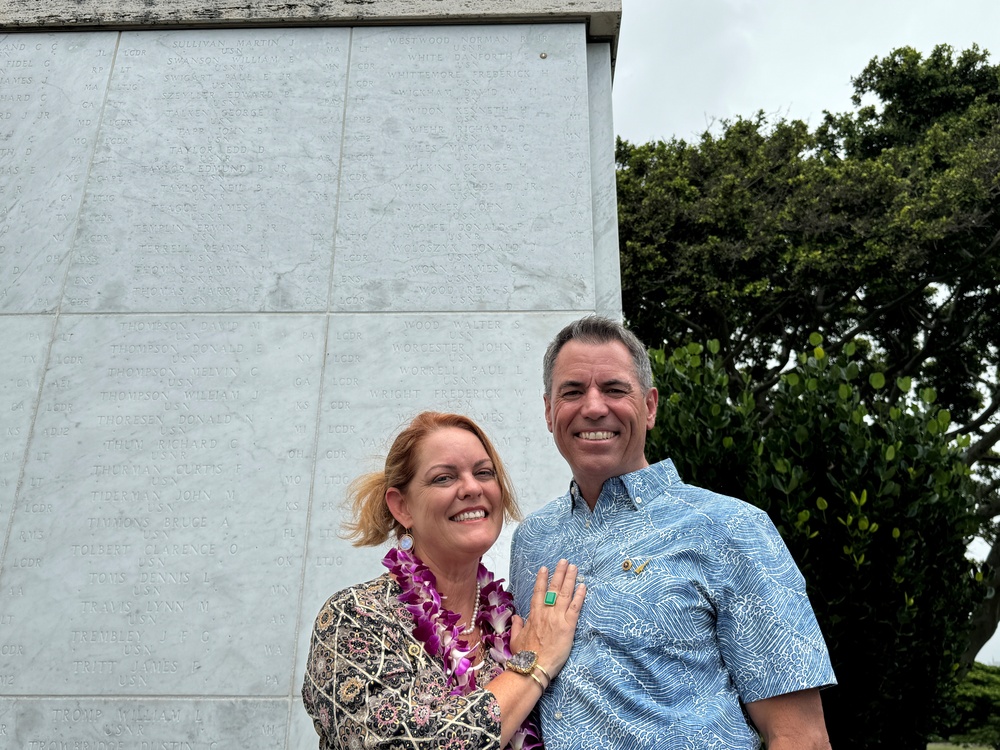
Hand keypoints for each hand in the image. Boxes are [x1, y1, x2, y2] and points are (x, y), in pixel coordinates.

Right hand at [510, 559, 585, 679]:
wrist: (533, 667)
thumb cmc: (524, 656)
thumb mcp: (515, 639)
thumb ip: (517, 625)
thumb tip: (517, 616)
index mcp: (534, 615)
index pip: (538, 593)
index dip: (542, 580)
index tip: (545, 568)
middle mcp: (546, 613)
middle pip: (554, 589)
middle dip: (559, 573)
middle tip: (564, 561)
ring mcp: (558, 618)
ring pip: (565, 594)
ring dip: (570, 579)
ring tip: (574, 567)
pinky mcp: (568, 626)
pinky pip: (575, 608)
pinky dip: (579, 596)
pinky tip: (583, 586)